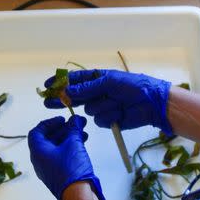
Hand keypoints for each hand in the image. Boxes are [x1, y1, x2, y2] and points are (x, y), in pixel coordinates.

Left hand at [28, 115, 105, 199]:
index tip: (62, 119)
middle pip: (48, 139)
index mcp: (38, 152)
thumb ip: (73, 128)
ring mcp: (49, 169)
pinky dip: (70, 148)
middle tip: (76, 123)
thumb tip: (75, 119)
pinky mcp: (59, 175)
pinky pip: (62, 157)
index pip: (37, 132)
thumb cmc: (71, 170)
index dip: (49, 123)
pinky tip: (82, 144)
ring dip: (69, 138)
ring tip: (83, 132)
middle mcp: (40, 160)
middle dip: (63, 129)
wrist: (79, 196)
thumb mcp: (73, 143)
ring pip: (57, 148)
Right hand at [43, 69, 172, 133]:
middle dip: (63, 100)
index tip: (48, 86)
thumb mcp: (109, 82)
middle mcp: (98, 92)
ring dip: (103, 107)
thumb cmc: (133, 86)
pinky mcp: (109, 120)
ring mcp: (103, 107)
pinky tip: (121, 113)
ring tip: (118, 103)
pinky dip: (110, 116)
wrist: (152, 104)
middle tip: (48, 103)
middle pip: (75, 97)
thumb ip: (87, 88)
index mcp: (98, 79)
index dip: (61, 83)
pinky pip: (100, 120)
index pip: (75, 80)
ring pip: (89, 110)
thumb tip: (67, 91)